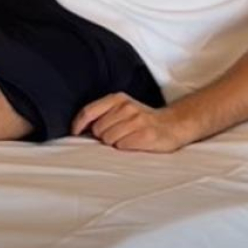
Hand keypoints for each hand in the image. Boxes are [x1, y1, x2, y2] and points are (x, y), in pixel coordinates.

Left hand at [72, 93, 187, 152]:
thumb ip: (103, 114)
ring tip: (127, 139)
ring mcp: (137, 120)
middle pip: (98, 130)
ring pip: (109, 140)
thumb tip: (80, 128)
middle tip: (117, 135)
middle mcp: (127, 107)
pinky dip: (125, 148)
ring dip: (114, 144)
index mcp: (118, 99)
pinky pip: (122, 147)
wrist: (171, 125)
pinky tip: (134, 144)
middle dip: (103, 136)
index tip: (75, 133)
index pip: (89, 110)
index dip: (78, 124)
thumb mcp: (122, 109)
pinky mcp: (145, 135)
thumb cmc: (141, 120)